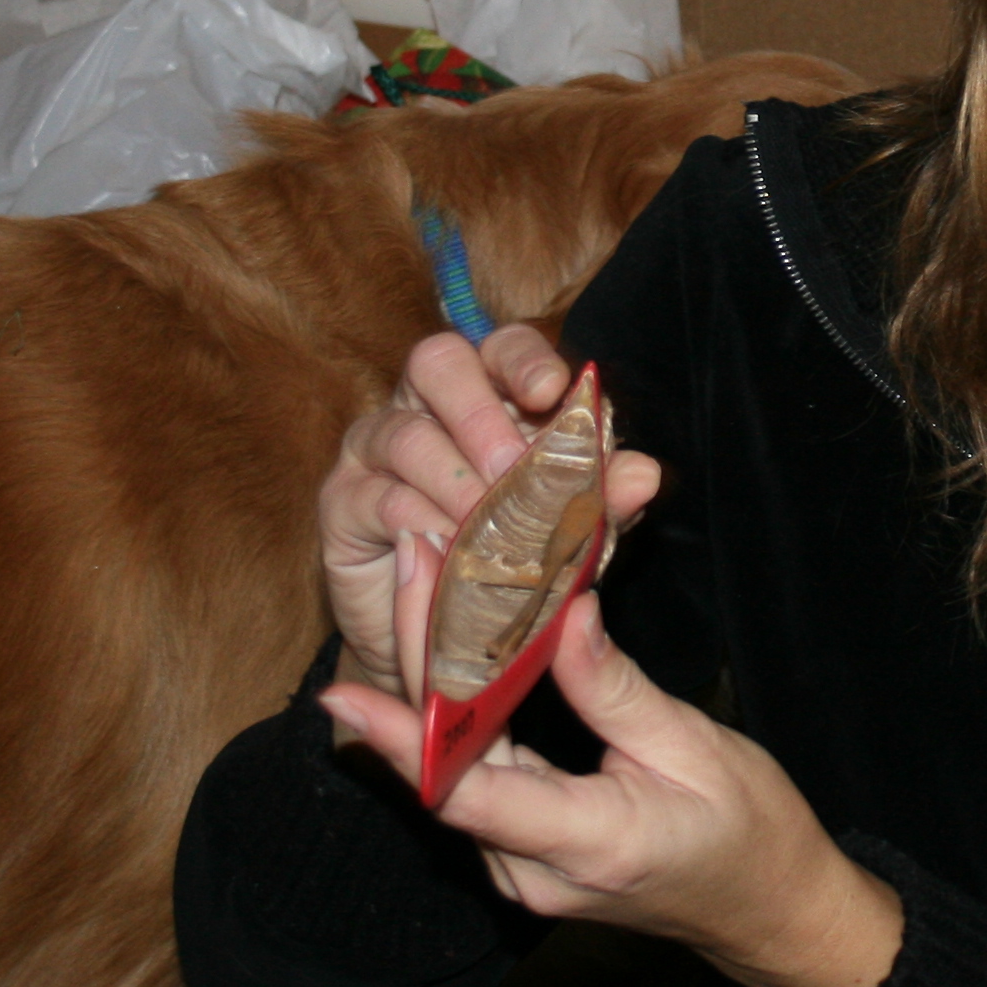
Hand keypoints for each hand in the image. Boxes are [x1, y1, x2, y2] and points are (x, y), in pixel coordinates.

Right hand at [316, 324, 659, 700]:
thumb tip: (643, 473)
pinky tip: (448, 551)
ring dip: (455, 477)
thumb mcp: (565, 530)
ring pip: (404, 432)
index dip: (526, 359)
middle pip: (436, 361)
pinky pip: (379, 496)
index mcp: (486, 394)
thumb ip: (599, 497)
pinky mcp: (343, 501)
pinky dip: (420, 522)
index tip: (554, 390)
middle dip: (480, 408)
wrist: (446, 639)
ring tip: (489, 523)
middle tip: (514, 465)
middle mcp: (424, 405)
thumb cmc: (508, 562)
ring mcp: (376, 449)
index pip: (501, 347)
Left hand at [323, 600, 905, 986]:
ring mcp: (523, 870)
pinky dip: (464, 713)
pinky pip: (477, 780)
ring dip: (436, 681)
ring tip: (428, 582)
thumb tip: (561, 613)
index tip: (345, 687)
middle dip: (419, 662)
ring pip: (455, 771)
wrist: (771, 911)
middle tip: (414, 563)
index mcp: (585, 843)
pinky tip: (456, 646)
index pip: (464, 792)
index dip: (399, 738)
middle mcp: (533, 871)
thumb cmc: (751, 833)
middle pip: (448, 767)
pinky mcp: (524, 855)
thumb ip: (613, 688)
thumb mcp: (693, 747)